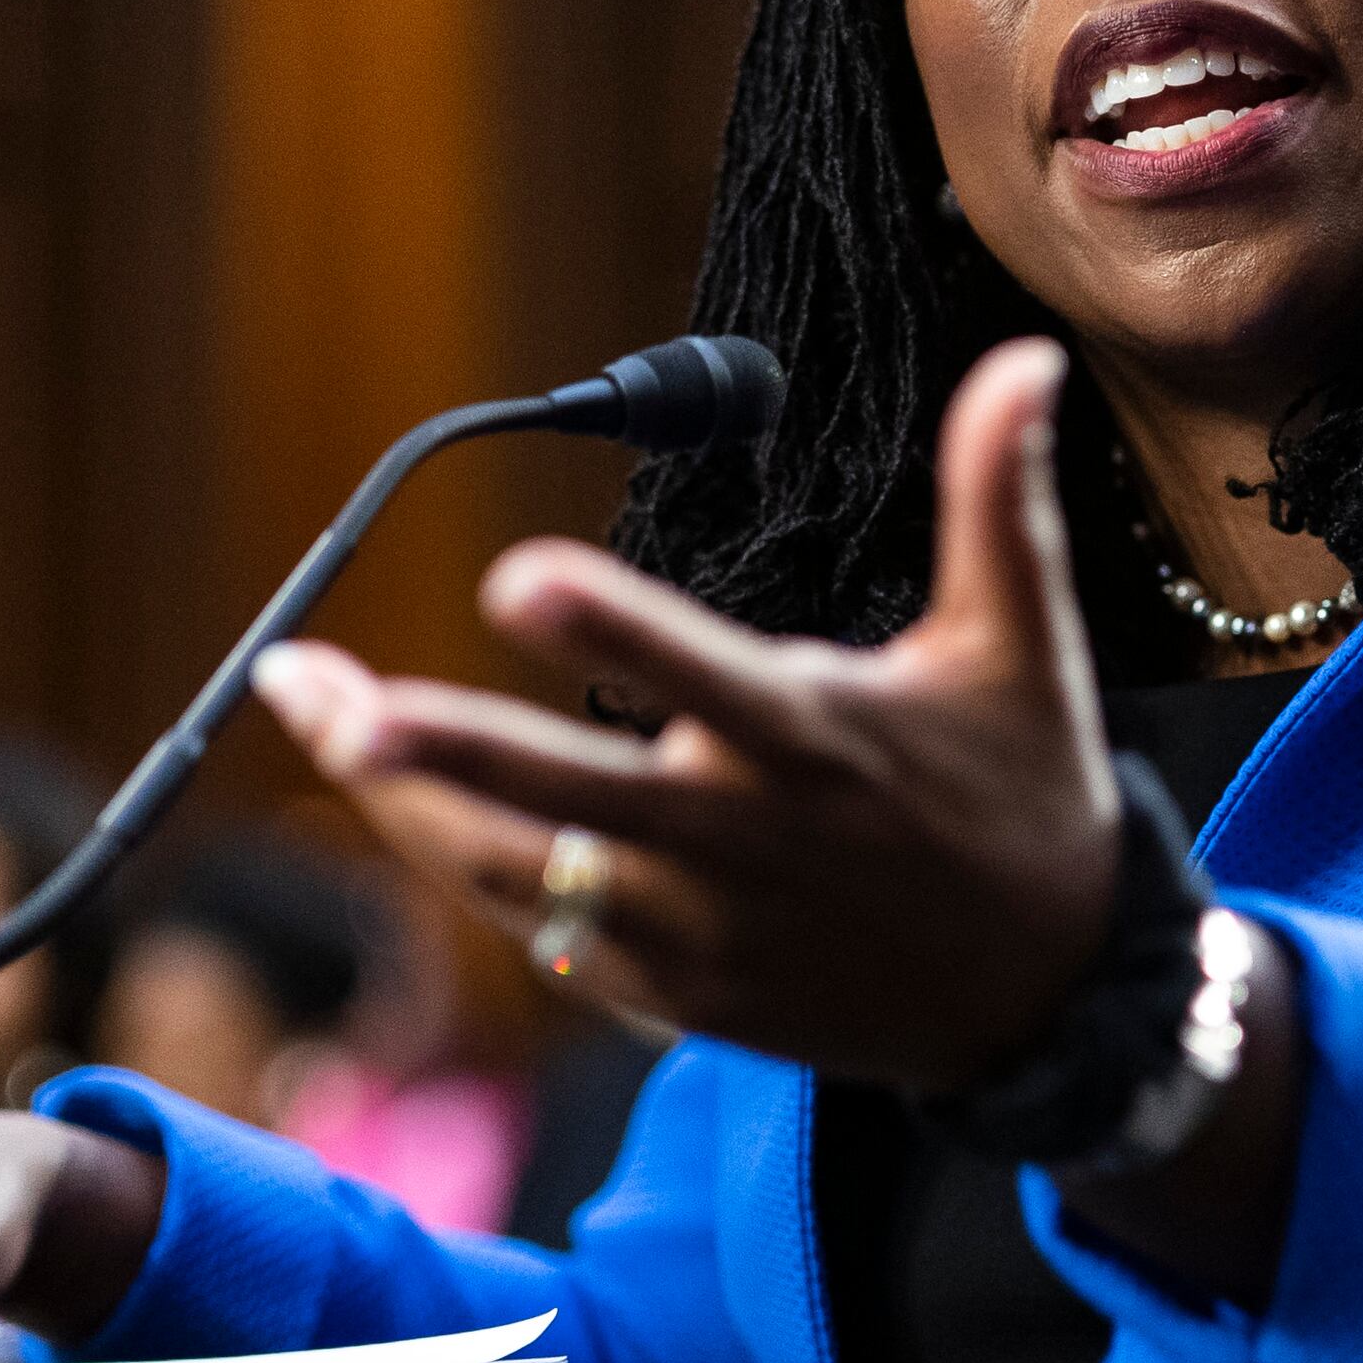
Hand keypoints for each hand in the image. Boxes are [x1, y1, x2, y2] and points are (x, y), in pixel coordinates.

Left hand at [252, 338, 1120, 1092]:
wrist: (1041, 999)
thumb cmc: (1023, 798)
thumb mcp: (1024, 649)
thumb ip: (998, 502)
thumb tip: (1023, 363)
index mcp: (821, 744)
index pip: (700, 678)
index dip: (609, 629)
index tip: (513, 578)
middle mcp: (745, 845)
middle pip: (569, 797)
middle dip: (443, 751)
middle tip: (333, 701)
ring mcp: (700, 932)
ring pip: (525, 874)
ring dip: (412, 805)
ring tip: (321, 717)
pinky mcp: (676, 994)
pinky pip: (545, 933)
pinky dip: (468, 868)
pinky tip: (397, 799)